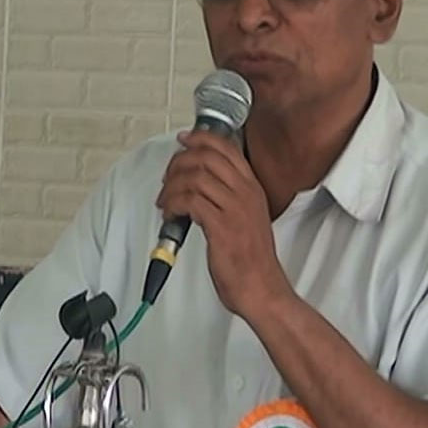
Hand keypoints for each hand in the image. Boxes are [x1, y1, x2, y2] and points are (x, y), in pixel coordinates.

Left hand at [156, 130, 295, 316]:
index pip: (226, 148)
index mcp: (253, 188)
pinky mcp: (221, 226)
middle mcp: (245, 193)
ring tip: (165, 201)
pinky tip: (170, 215)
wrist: (262, 288)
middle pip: (206, 157)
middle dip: (179, 162)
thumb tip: (202, 184)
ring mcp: (234, 209)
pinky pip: (189, 201)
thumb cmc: (252, 259)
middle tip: (168, 177)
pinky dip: (173, 204)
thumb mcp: (248, 217)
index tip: (185, 139)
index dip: (201, 139)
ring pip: (194, 177)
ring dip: (171, 186)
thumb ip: (230, 197)